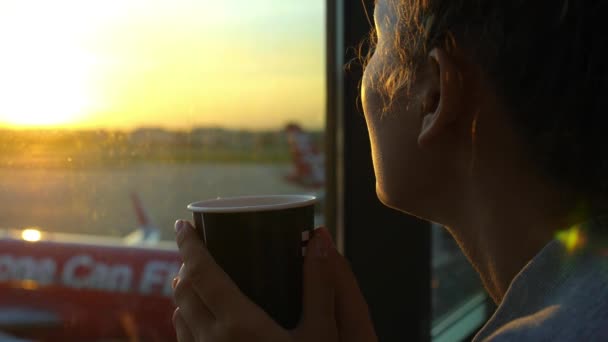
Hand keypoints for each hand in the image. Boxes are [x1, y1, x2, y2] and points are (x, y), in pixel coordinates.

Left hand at [171, 220, 376, 341]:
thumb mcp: (325, 333)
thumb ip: (321, 283)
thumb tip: (318, 237)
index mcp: (238, 324)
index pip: (200, 271)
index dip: (187, 243)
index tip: (183, 223)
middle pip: (182, 291)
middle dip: (185, 263)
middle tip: (199, 246)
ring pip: (179, 316)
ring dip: (184, 291)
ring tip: (200, 276)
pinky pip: (185, 339)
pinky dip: (186, 317)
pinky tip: (205, 316)